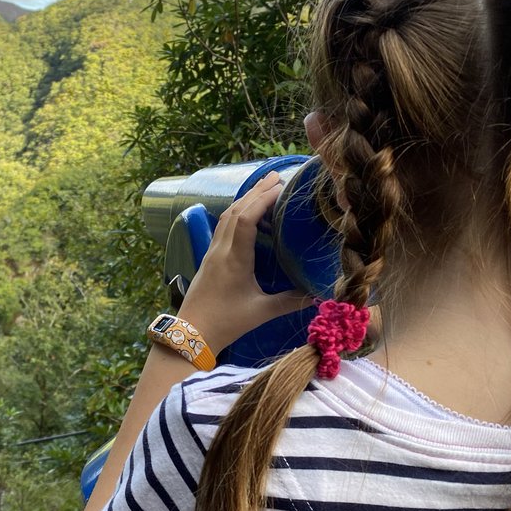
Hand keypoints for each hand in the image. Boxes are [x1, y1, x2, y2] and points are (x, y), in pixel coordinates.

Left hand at [177, 171, 318, 353]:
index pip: (245, 219)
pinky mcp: (209, 259)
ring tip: (264, 186)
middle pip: (235, 210)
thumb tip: (319, 295)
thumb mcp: (261, 313)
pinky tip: (247, 213)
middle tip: (276, 175)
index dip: (262, 199)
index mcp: (234, 259)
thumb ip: (290, 301)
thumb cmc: (226, 323)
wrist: (191, 334)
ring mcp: (212, 253)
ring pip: (226, 217)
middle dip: (255, 191)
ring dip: (245, 199)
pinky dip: (236, 213)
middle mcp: (220, 250)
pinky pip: (222, 227)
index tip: (280, 186)